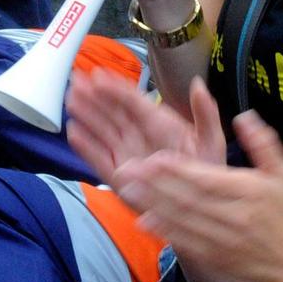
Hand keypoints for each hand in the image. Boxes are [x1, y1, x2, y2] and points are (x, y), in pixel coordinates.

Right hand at [67, 72, 224, 184]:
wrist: (200, 207)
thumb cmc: (206, 171)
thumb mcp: (211, 141)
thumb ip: (205, 114)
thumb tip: (198, 84)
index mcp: (161, 124)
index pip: (134, 102)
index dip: (116, 87)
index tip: (100, 74)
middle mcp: (140, 137)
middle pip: (113, 112)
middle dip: (94, 96)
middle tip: (76, 79)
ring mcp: (128, 156)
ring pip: (103, 132)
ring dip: (86, 115)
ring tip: (71, 98)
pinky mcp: (119, 177)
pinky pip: (100, 159)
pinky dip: (86, 148)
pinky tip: (74, 133)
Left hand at [114, 109, 282, 281]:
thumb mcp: (282, 172)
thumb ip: (263, 142)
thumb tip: (244, 116)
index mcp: (249, 192)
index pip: (208, 179)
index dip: (180, 169)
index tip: (155, 156)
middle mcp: (234, 217)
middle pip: (189, 199)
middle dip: (156, 184)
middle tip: (129, 169)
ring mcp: (222, 240)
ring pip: (183, 220)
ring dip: (153, 204)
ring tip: (127, 189)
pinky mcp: (214, 257)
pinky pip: (186, 242)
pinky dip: (164, 231)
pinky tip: (144, 220)